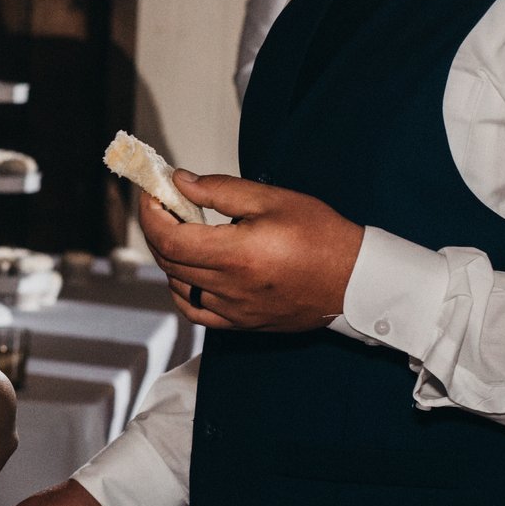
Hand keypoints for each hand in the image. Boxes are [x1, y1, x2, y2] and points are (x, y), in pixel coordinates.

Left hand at [139, 178, 363, 332]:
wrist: (355, 281)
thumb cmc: (321, 236)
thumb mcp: (272, 200)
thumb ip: (220, 191)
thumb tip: (180, 182)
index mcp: (237, 255)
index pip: (169, 238)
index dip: (150, 214)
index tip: (152, 193)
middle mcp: (230, 288)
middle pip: (168, 260)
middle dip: (157, 228)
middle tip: (164, 205)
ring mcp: (234, 311)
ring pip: (178, 285)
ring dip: (169, 256)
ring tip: (184, 231)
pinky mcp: (241, 324)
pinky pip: (195, 311)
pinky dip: (182, 289)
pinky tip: (190, 270)